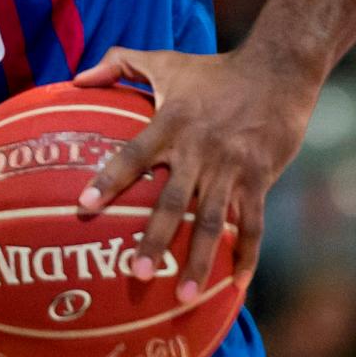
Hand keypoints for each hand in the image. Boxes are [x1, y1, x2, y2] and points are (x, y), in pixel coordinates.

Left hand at [72, 46, 318, 302]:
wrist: (279, 69)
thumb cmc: (215, 69)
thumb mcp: (165, 60)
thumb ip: (118, 63)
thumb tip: (76, 79)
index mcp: (172, 122)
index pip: (133, 154)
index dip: (109, 179)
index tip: (84, 205)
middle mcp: (199, 149)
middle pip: (173, 201)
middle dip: (154, 239)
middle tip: (135, 274)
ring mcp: (232, 167)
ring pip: (212, 221)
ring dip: (199, 260)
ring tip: (182, 296)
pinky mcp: (260, 177)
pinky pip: (252, 222)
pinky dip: (246, 254)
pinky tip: (236, 284)